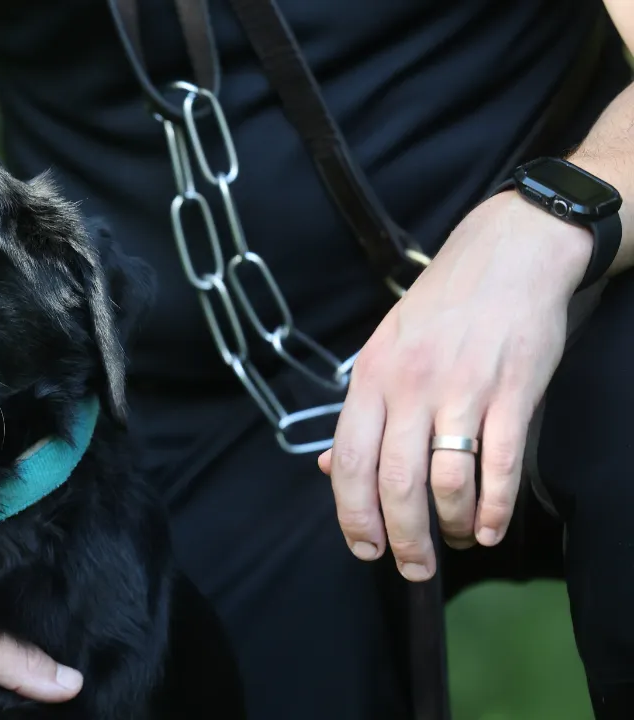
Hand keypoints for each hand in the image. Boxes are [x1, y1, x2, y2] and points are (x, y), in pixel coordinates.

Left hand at [317, 191, 591, 581]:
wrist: (508, 255)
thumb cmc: (441, 308)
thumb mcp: (383, 350)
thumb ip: (360, 412)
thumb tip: (324, 466)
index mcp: (370, 378)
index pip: (347, 460)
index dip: (352, 513)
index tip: (363, 548)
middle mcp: (410, 388)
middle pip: (396, 483)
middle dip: (402, 538)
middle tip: (413, 568)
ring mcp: (463, 391)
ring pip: (447, 482)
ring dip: (452, 527)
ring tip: (457, 543)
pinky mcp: (513, 393)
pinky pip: (499, 466)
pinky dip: (496, 508)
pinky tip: (493, 528)